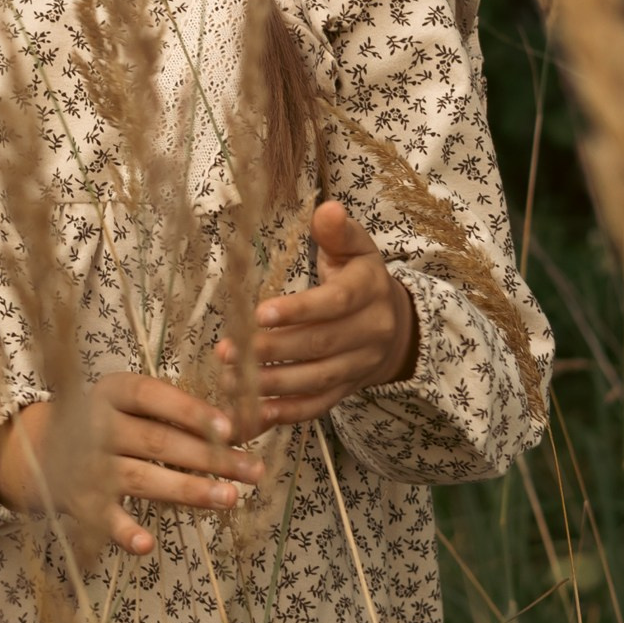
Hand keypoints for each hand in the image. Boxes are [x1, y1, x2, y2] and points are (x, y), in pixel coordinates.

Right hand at [0, 372, 263, 557]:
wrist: (32, 449)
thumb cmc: (99, 422)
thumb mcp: (123, 403)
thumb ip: (167, 411)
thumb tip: (238, 425)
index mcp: (111, 393)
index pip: (154, 397)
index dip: (191, 411)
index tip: (230, 426)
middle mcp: (97, 426)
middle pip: (158, 441)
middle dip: (210, 458)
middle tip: (253, 472)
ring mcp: (87, 466)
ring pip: (142, 478)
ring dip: (187, 490)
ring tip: (230, 499)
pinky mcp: (80, 503)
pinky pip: (104, 520)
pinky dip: (124, 533)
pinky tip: (148, 545)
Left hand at [217, 200, 418, 428]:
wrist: (394, 323)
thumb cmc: (359, 276)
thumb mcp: (355, 247)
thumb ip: (337, 231)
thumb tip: (328, 209)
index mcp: (369, 292)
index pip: (334, 304)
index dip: (298, 310)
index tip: (259, 313)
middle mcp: (369, 332)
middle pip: (319, 346)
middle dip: (272, 350)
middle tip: (229, 351)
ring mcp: (360, 365)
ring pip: (315, 380)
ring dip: (271, 383)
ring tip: (230, 379)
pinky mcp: (347, 389)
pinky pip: (317, 406)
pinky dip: (286, 413)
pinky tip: (254, 412)